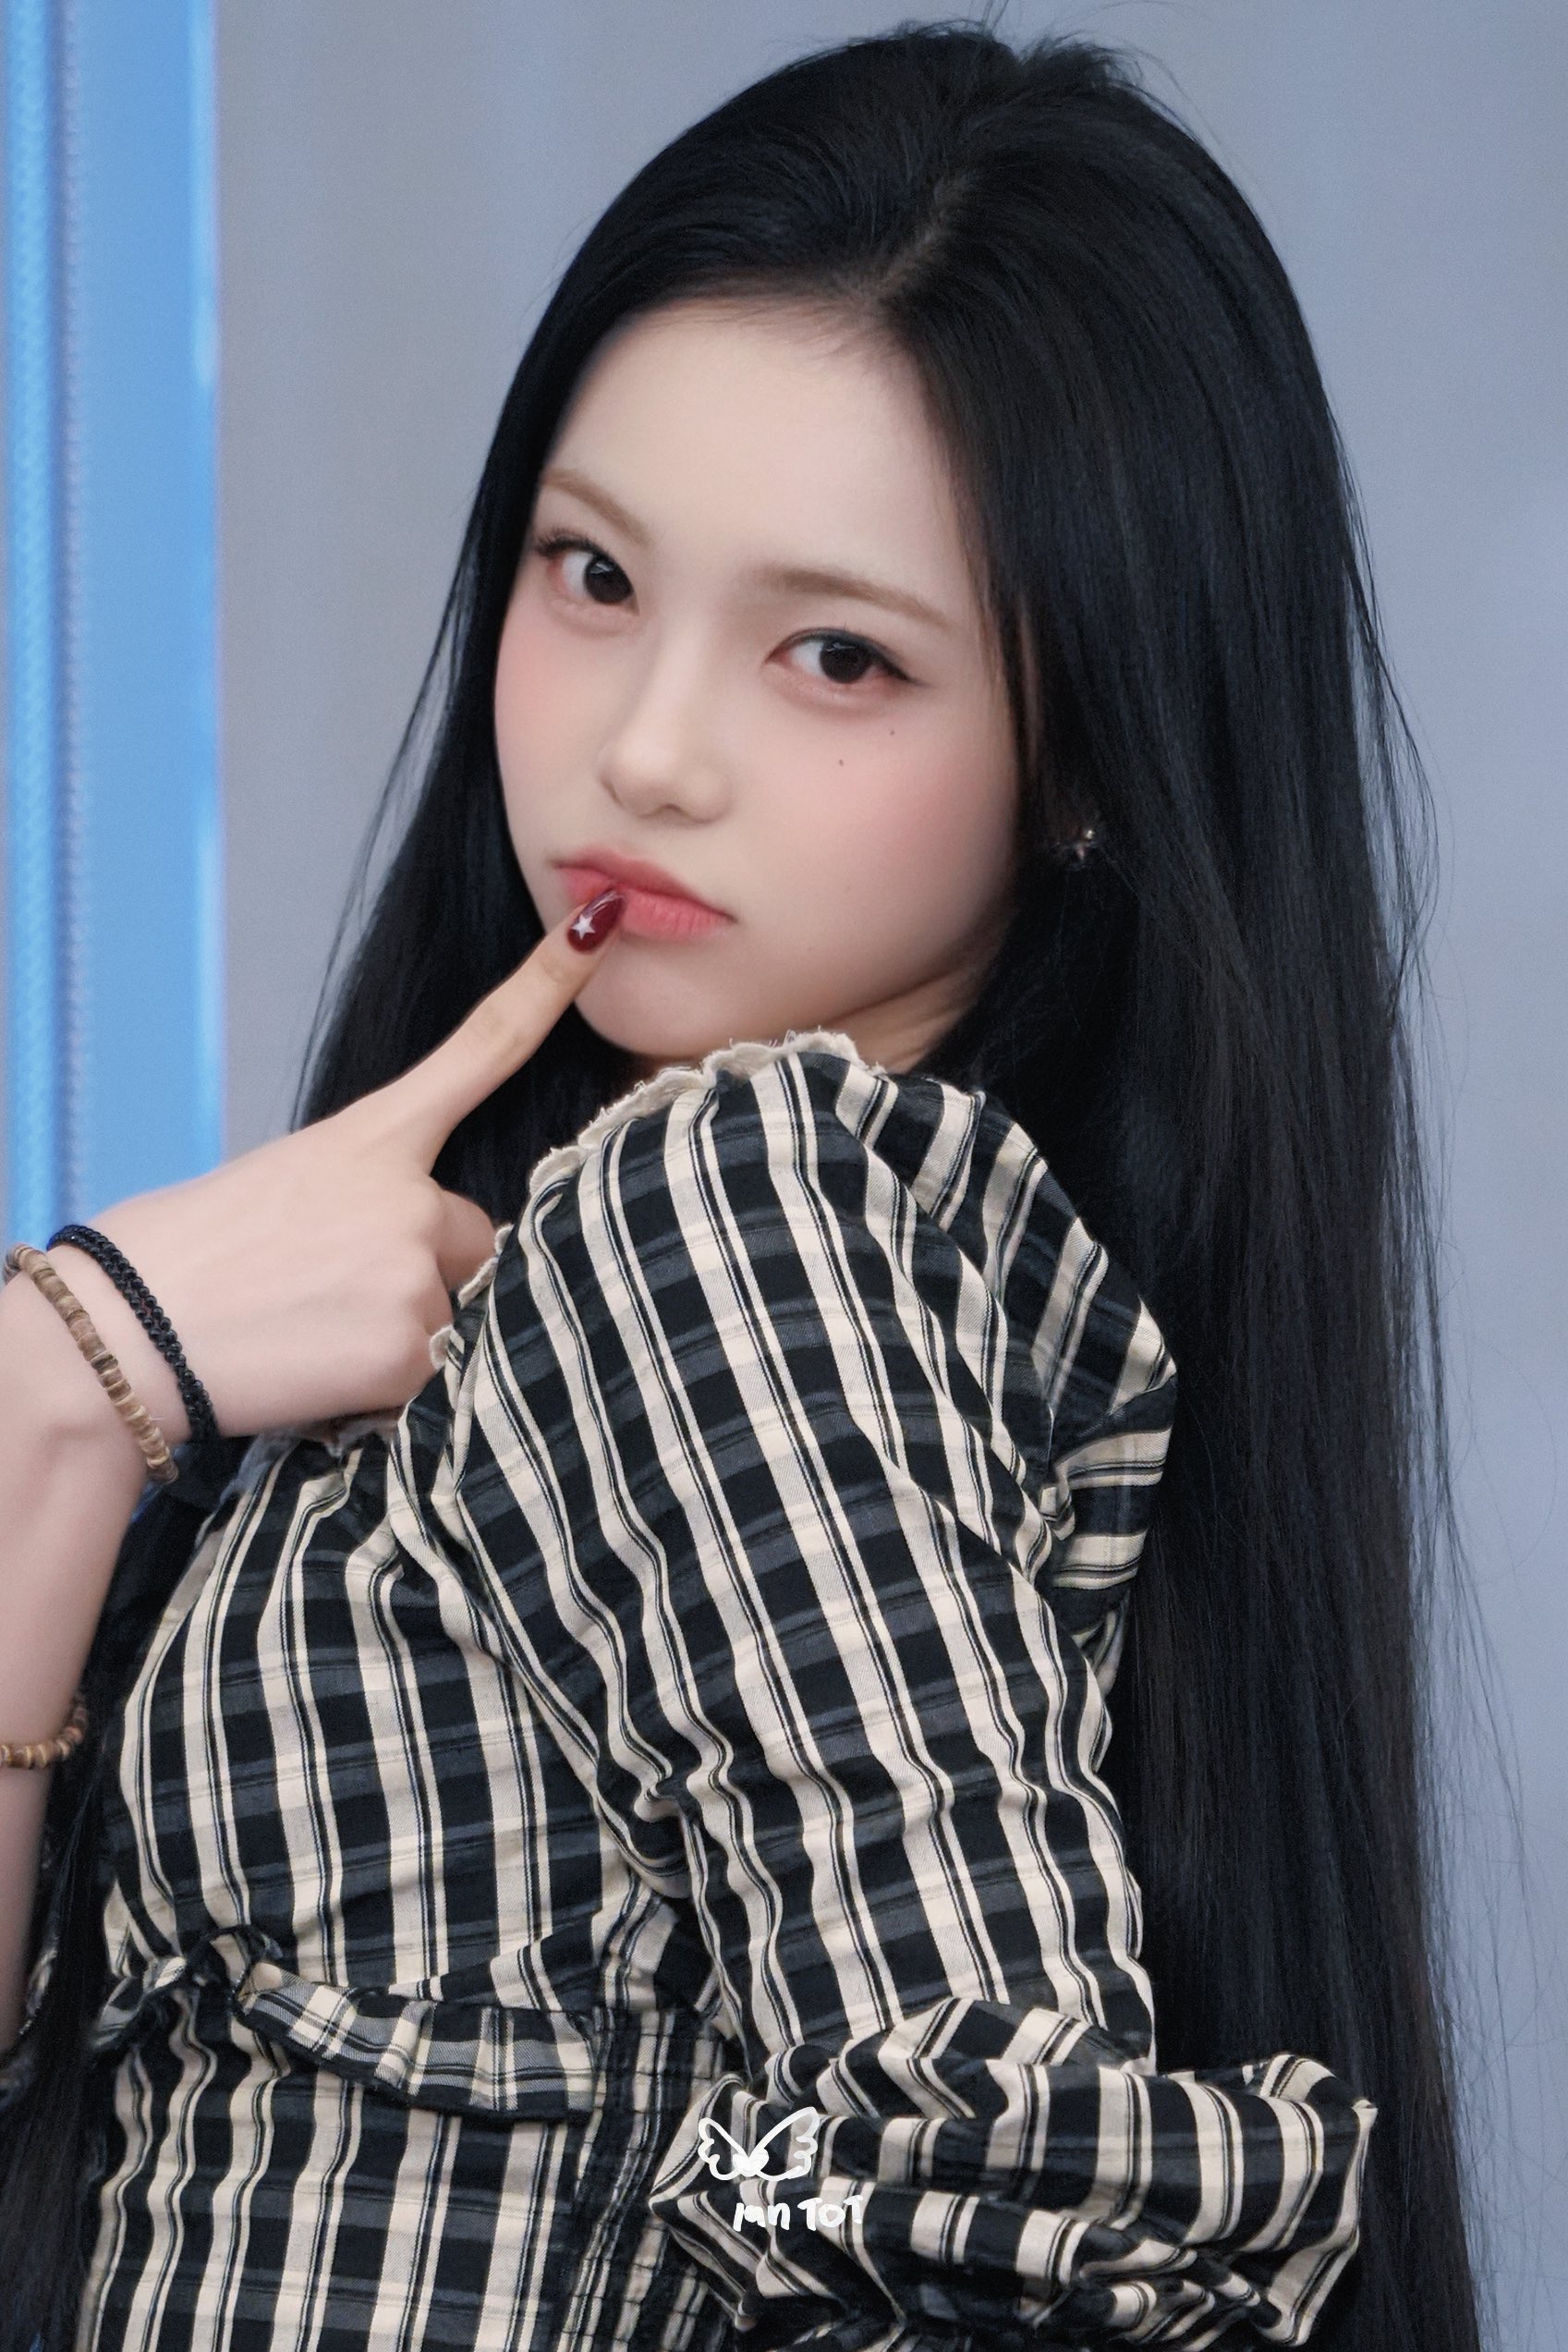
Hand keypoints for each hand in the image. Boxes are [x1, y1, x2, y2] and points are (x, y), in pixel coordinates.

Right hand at [35, 891, 626, 1446]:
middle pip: (479, 1241)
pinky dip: (395, 1383)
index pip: (483, 1047)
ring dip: (410, 1330)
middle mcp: (412, 1195)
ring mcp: (416, 1271)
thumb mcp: (294, 1186)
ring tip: (318, 1333)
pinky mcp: (410, 1349)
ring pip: (464, 1312)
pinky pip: (444, 1373)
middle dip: (432, 1273)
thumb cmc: (197, 1259)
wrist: (130, 1329)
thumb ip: (382, 1196)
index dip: (547, 985)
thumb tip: (444, 1246)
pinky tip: (326, 1370)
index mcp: (376, 1136)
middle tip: (333, 1292)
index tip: (597, 922)